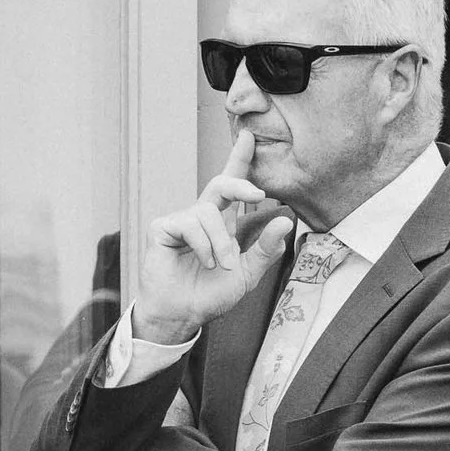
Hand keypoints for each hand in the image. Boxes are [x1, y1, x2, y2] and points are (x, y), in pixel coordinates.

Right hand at [134, 130, 295, 342]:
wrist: (182, 315)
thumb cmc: (210, 295)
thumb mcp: (247, 274)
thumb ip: (266, 250)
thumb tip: (287, 221)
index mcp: (222, 224)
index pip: (232, 187)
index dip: (239, 160)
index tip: (249, 136)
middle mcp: (202, 217)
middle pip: (221, 184)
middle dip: (239, 182)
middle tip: (257, 193)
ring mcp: (182, 221)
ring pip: (209, 213)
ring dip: (221, 242)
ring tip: (221, 265)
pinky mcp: (163, 228)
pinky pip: (190, 224)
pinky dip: (203, 246)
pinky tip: (203, 262)